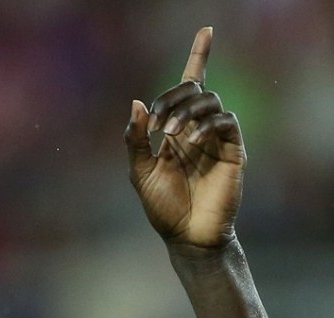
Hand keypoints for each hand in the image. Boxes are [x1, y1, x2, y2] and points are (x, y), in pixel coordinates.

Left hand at [125, 28, 245, 248]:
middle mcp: (198, 129)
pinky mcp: (234, 151)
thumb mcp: (139, 172)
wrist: (186, 237)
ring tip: (170, 136)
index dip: (199, 56)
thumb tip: (136, 103)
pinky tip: (189, 141)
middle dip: (172, 96)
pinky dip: (205, 125)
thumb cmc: (163, 208)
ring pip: (210, 101)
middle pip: (194, 89)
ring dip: (185, 111)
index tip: (207, 29)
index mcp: (176, 130)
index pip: (190, 86)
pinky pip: (226, 121)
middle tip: (155, 124)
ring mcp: (217, 139)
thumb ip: (135, 140)